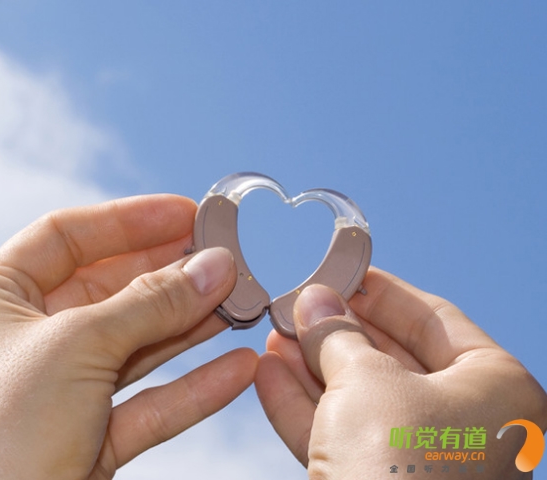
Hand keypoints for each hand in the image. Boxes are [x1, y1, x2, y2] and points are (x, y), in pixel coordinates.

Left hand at [0, 194, 257, 479]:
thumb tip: (215, 266)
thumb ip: (153, 302)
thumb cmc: (2, 439)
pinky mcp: (90, 434)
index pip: (66, 236)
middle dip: (171, 274)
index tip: (185, 213)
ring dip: (191, 324)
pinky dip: (194, 386)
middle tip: (223, 256)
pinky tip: (238, 369)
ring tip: (240, 301)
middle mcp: (25, 339)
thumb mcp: (79, 346)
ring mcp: (60, 387)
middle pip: (110, 288)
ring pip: (138, 342)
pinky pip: (151, 400)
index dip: (128, 221)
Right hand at [255, 267, 546, 478]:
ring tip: (274, 334)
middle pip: (392, 358)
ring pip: (360, 398)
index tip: (341, 271)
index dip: (381, 292)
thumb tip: (311, 301)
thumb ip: (337, 334)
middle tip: (298, 305)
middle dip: (337, 331)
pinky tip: (266, 374)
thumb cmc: (397, 465)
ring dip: (312, 366)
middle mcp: (466, 425)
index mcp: (494, 389)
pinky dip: (303, 406)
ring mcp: (423, 460)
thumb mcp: (366, 380)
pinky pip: (341, 435)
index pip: (435, 319)